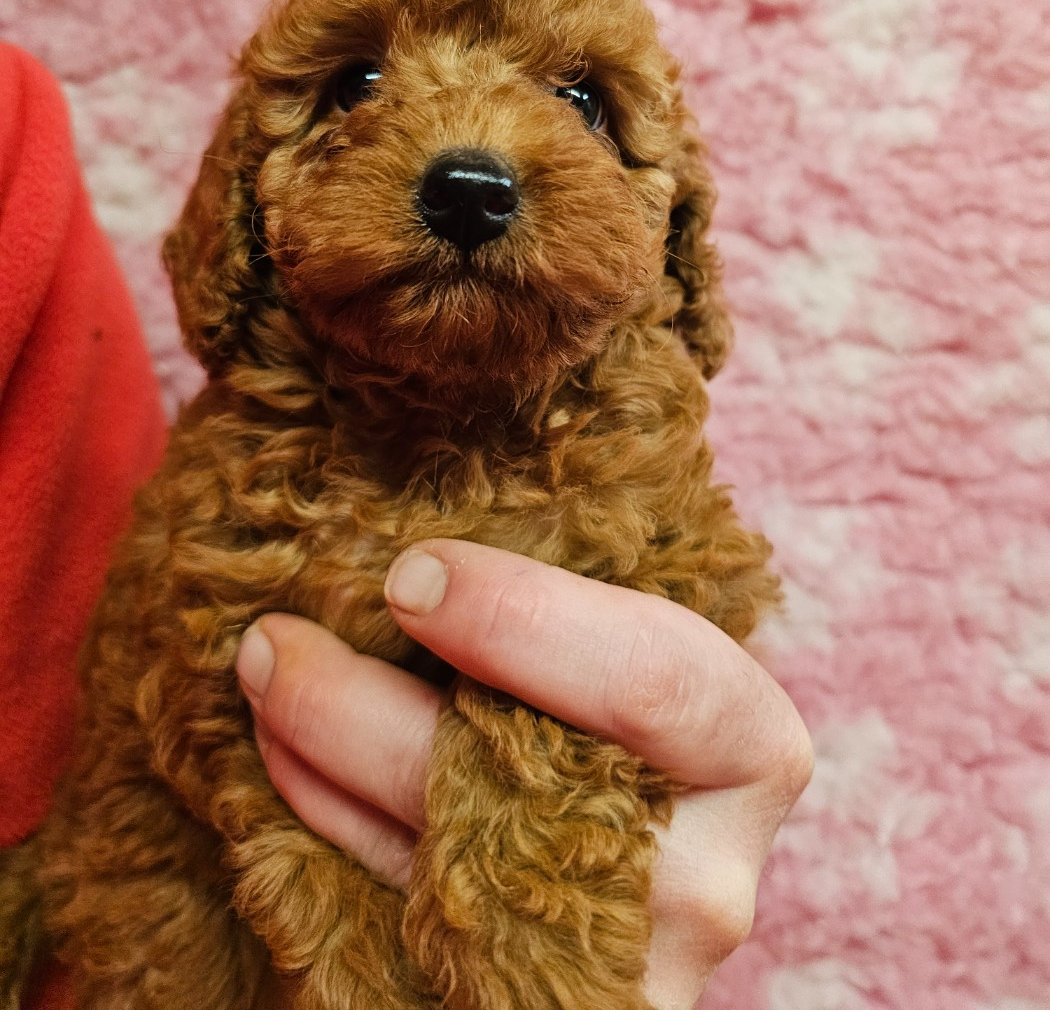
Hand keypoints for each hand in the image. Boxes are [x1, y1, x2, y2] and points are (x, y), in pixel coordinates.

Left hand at [235, 540, 812, 1008]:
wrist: (632, 855)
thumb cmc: (627, 709)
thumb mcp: (633, 642)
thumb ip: (569, 607)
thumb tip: (420, 546)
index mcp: (749, 749)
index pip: (654, 680)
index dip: (523, 620)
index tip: (410, 573)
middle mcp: (703, 878)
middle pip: (522, 787)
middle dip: (368, 705)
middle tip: (276, 639)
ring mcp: (621, 964)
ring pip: (440, 864)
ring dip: (323, 759)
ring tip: (263, 676)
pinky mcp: (530, 998)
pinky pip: (398, 918)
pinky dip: (328, 826)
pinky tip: (283, 755)